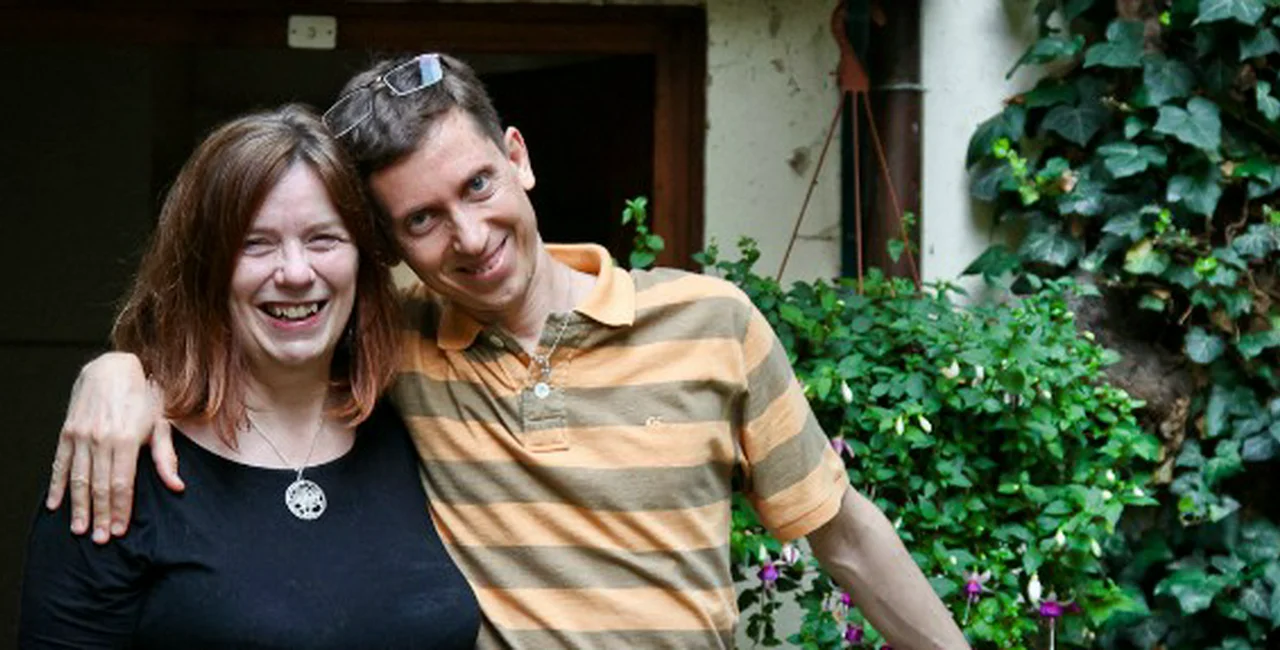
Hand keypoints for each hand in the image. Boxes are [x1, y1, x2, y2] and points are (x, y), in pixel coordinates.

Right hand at [47, 352, 182, 543]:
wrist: (112, 368)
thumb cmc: (143, 397)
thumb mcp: (161, 424)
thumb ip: (166, 458)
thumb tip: (177, 487)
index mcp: (127, 440)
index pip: (122, 484)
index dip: (121, 509)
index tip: (121, 530)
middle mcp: (101, 440)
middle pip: (99, 487)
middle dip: (101, 515)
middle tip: (101, 540)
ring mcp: (81, 436)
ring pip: (77, 479)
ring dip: (78, 507)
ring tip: (80, 529)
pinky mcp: (67, 432)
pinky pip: (59, 464)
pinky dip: (56, 486)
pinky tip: (55, 505)